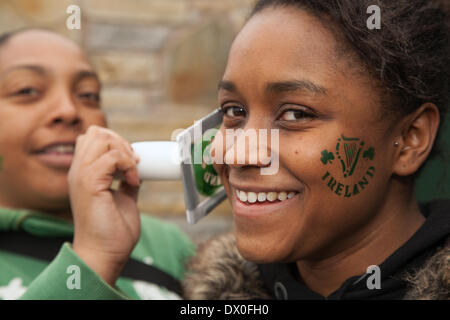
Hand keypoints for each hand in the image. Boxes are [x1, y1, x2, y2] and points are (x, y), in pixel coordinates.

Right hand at [68, 126, 140, 285]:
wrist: (105, 253)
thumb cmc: (112, 231)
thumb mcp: (123, 197)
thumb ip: (126, 181)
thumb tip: (138, 170)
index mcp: (84, 173)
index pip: (93, 138)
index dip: (115, 142)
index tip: (131, 162)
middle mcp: (79, 171)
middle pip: (96, 133)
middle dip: (120, 142)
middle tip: (132, 164)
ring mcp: (82, 176)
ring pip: (101, 138)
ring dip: (124, 152)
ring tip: (132, 173)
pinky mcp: (90, 183)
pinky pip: (111, 156)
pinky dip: (127, 165)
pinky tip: (132, 181)